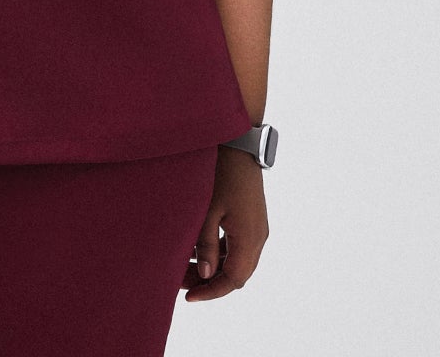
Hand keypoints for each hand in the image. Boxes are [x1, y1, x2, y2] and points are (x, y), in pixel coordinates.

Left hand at [182, 144, 268, 300]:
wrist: (239, 143)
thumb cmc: (221, 173)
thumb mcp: (208, 210)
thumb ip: (206, 245)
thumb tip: (207, 276)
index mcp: (250, 239)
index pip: (233, 280)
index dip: (210, 292)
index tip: (188, 297)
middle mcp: (258, 237)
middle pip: (236, 273)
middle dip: (210, 282)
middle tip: (181, 282)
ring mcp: (257, 228)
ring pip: (237, 260)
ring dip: (215, 268)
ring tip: (186, 266)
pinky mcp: (252, 218)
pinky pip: (238, 246)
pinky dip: (220, 253)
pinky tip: (199, 248)